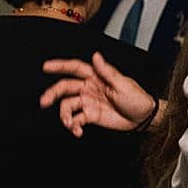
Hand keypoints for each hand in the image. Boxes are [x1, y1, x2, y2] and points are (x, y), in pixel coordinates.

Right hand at [39, 53, 156, 136]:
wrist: (143, 118)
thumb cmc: (138, 99)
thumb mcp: (124, 84)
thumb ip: (108, 72)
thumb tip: (96, 56)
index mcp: (97, 77)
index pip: (76, 68)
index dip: (60, 66)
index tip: (46, 66)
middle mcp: (90, 88)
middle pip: (65, 87)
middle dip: (52, 94)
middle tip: (44, 102)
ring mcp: (89, 102)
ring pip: (67, 106)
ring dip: (65, 116)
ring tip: (70, 124)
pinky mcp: (90, 116)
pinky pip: (76, 120)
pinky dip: (74, 126)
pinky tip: (78, 131)